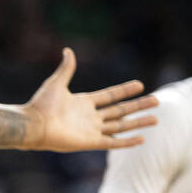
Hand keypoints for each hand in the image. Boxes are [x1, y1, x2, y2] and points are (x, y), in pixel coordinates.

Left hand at [24, 48, 156, 150]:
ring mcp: (92, 130)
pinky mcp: (90, 142)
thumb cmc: (42, 104)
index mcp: (83, 102)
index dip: (124, 90)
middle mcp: (90, 117)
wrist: (34, 124)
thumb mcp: (56, 82)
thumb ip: (66, 68)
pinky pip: (113, 142)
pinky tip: (142, 138)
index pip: (110, 95)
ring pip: (120, 126)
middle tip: (157, 101)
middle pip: (120, 110)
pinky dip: (128, 141)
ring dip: (138, 122)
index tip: (140, 85)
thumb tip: (68, 50)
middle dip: (138, 106)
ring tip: (155, 119)